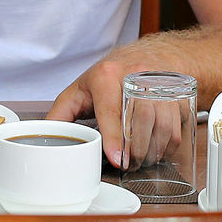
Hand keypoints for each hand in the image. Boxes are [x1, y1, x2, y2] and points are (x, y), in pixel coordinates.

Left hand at [47, 40, 168, 167]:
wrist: (147, 57)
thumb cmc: (110, 77)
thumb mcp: (79, 90)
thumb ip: (60, 114)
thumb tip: (44, 136)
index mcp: (106, 76)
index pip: (111, 111)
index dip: (114, 138)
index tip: (117, 159)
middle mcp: (135, 76)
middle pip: (140, 121)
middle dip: (135, 150)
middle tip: (128, 164)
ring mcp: (159, 85)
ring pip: (162, 125)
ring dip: (153, 150)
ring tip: (141, 160)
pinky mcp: (176, 95)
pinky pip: (177, 127)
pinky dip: (169, 145)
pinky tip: (157, 149)